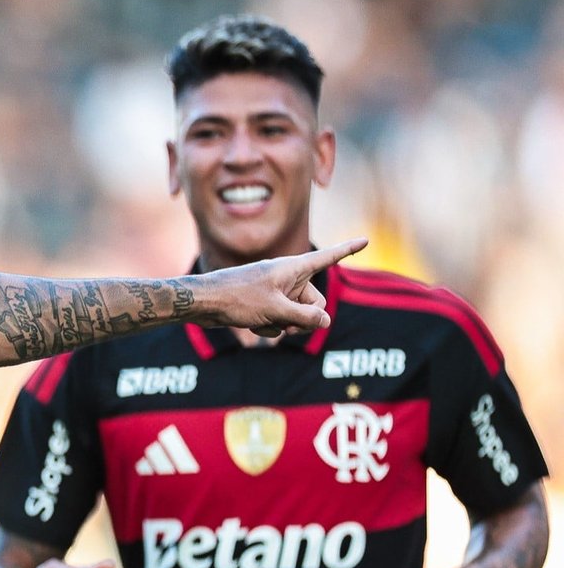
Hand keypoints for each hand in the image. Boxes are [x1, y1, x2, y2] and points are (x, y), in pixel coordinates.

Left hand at [200, 238, 366, 336]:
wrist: (203, 303)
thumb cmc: (237, 299)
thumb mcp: (276, 310)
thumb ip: (305, 317)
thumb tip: (325, 321)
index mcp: (293, 268)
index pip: (327, 257)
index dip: (347, 250)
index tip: (366, 239)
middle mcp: (287, 278)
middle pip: (315, 302)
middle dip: (305, 318)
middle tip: (287, 324)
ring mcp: (275, 291)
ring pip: (297, 315)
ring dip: (284, 325)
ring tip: (264, 322)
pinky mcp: (264, 304)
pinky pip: (279, 321)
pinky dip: (269, 328)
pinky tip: (252, 326)